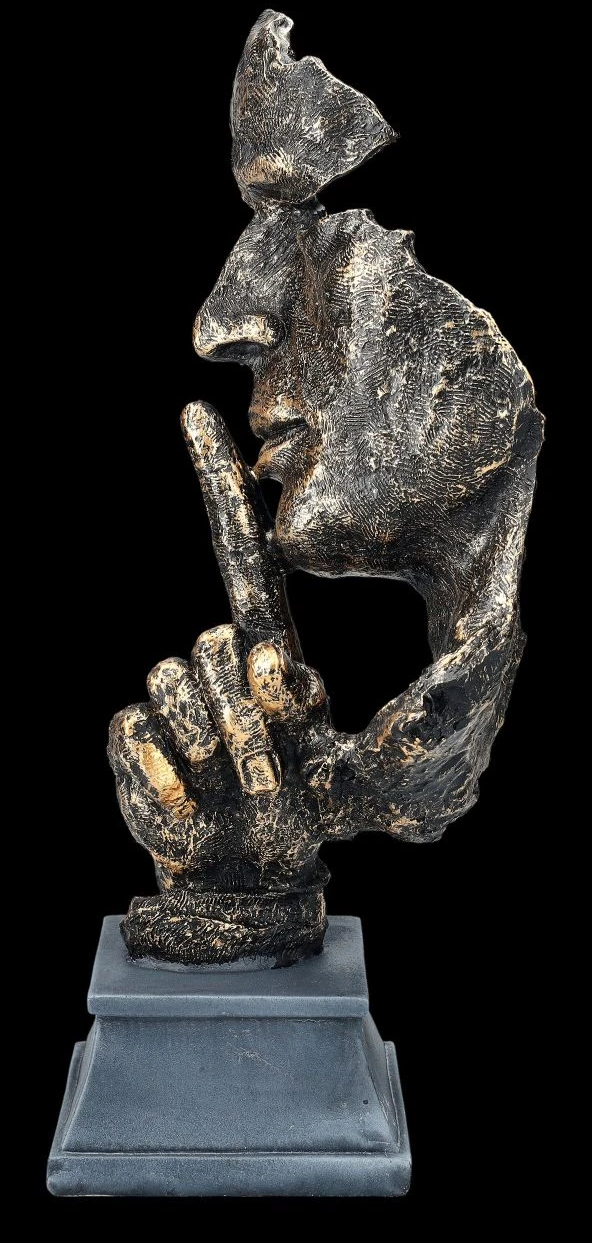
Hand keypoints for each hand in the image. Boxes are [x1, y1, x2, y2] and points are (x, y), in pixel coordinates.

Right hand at [108, 402, 331, 964]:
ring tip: (243, 793)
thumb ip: (344, 718)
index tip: (196, 414)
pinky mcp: (131, 733)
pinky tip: (194, 812)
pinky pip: (139, 734)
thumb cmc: (316, 812)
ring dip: (223, 753)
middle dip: (252, 710)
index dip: (220, 486)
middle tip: (281, 769)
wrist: (251, 875)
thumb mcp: (364, 769)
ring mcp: (172, 693)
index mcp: (271, 645)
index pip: (244, 553)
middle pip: (219, 642)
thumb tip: (270, 662)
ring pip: (179, 680)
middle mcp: (217, 658)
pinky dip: (175, 789)